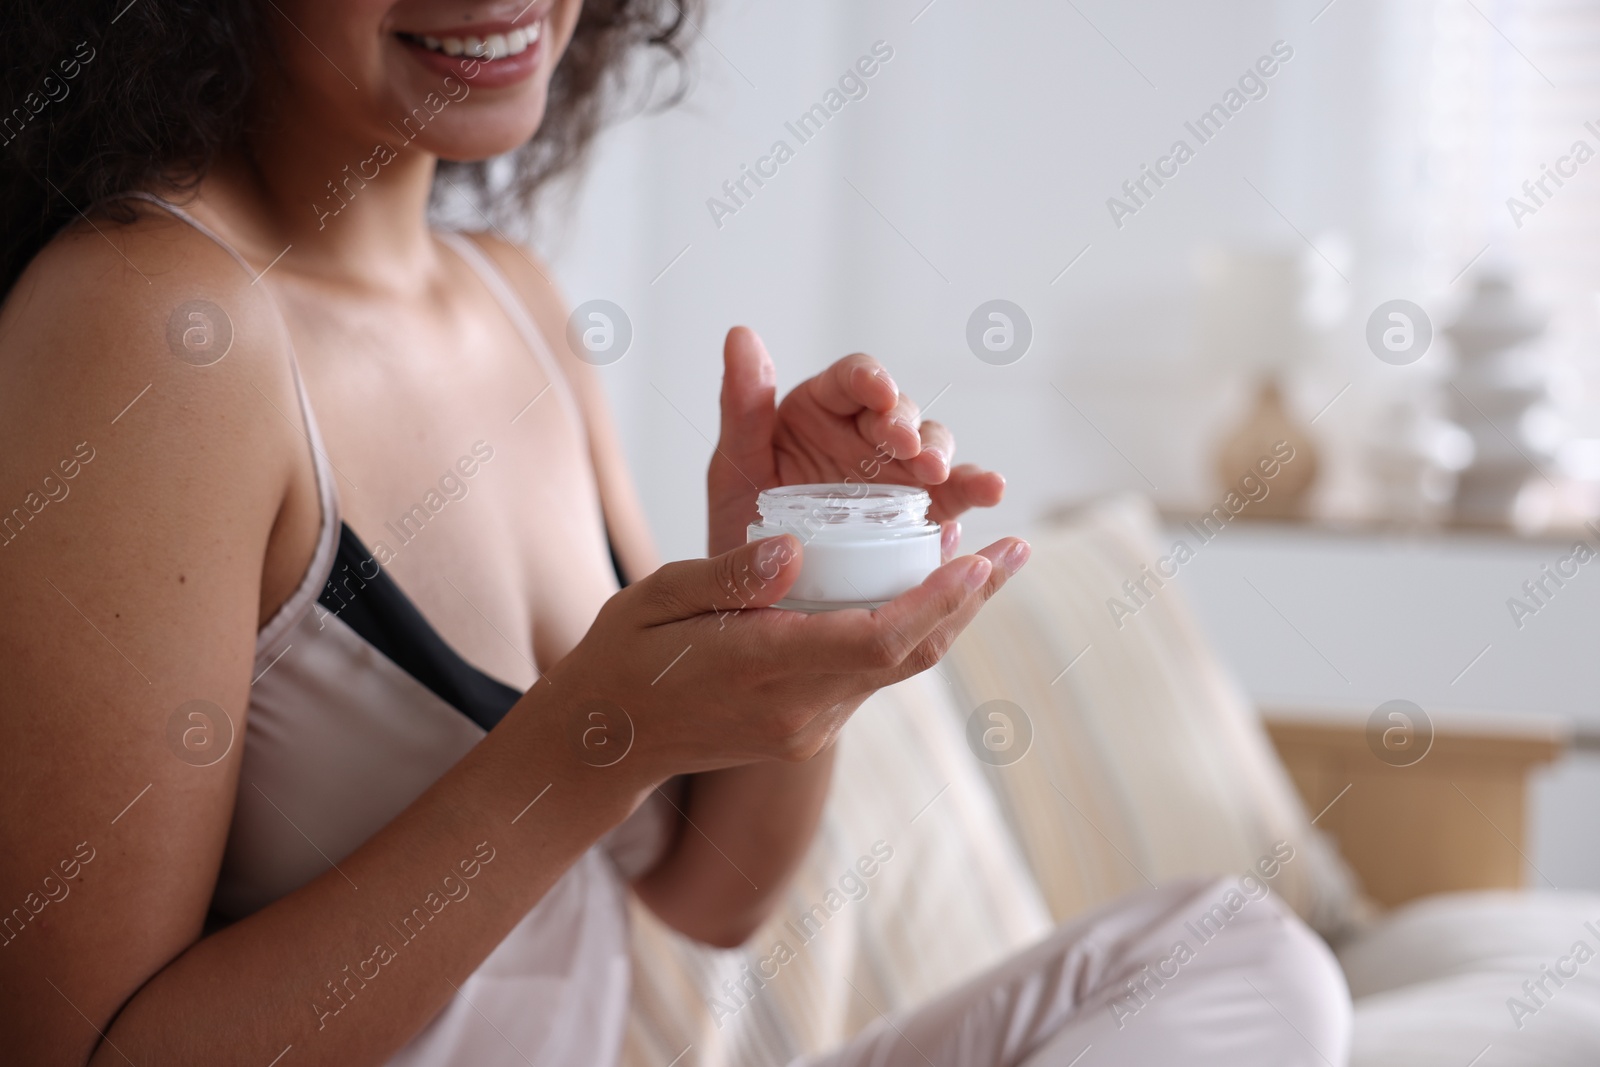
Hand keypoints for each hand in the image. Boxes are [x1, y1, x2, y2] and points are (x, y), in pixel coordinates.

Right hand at [542, 531, 1030, 784]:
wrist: (608, 742)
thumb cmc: (625, 654)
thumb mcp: (658, 597)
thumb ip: (729, 576)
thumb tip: (794, 547)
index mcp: (761, 668)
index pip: (875, 639)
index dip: (937, 600)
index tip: (980, 558)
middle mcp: (799, 709)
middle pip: (908, 656)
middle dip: (969, 603)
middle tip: (1015, 549)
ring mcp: (807, 727)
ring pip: (899, 669)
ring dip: (947, 617)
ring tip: (987, 564)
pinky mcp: (808, 729)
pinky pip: (874, 676)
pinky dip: (909, 632)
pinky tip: (923, 592)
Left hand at [707, 327, 1006, 555]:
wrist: (761, 600)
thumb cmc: (741, 527)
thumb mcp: (735, 467)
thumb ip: (741, 404)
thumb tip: (741, 335)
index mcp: (821, 411)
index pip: (853, 379)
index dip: (871, 380)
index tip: (878, 393)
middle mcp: (865, 435)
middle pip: (900, 411)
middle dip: (906, 424)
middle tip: (903, 448)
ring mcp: (897, 474)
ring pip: (932, 446)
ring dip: (940, 453)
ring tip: (935, 473)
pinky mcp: (925, 511)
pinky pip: (956, 494)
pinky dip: (977, 487)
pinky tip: (991, 488)